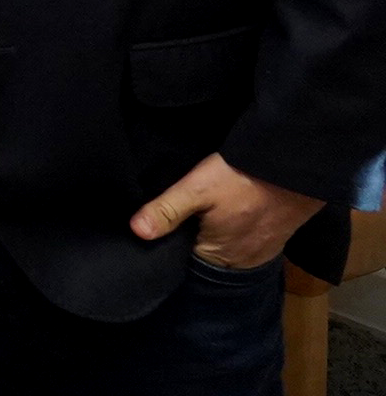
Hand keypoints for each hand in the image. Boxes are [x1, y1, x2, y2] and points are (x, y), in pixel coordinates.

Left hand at [132, 152, 321, 269]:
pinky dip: (235, 232)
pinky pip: (246, 242)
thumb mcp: (197, 189)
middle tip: (179, 216)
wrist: (296, 169)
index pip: (184, 262)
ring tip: (201, 214)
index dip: (170, 246)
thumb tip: (136, 232)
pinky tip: (229, 213)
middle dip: (191, 241)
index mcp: (218, 257)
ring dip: (214, 236)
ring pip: (226, 249)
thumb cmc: (243, 179)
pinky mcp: (276, 239)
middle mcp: (242, 263)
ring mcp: (262, 252)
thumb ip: (167, 211)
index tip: (159, 229)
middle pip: (205, 257)